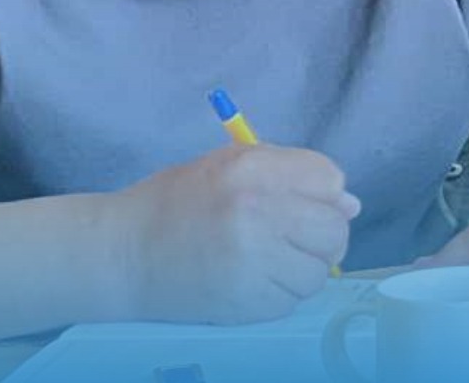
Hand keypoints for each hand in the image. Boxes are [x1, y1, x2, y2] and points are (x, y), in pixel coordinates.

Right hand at [115, 145, 356, 324]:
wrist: (119, 255)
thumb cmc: (174, 204)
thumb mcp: (228, 167)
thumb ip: (290, 175)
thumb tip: (350, 204)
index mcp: (252, 169)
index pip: (330, 180)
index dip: (323, 194)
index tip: (303, 203)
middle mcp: (256, 211)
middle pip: (334, 228)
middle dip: (322, 235)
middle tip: (293, 239)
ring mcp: (252, 260)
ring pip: (318, 271)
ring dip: (302, 269)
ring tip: (269, 261)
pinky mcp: (244, 301)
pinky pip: (292, 300)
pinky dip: (281, 294)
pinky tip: (253, 281)